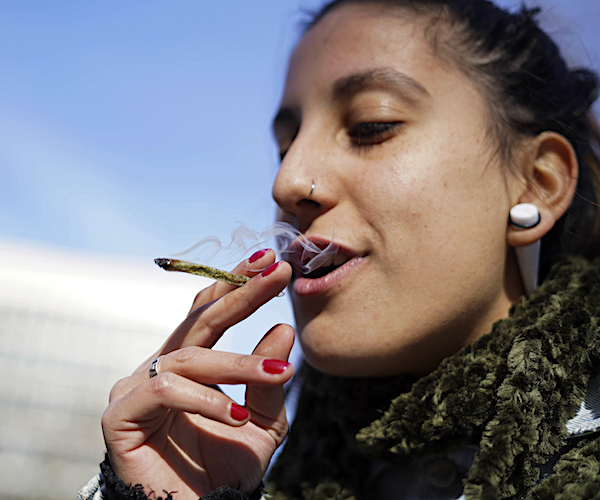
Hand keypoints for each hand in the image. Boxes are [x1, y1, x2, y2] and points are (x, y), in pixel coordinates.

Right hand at [101, 250, 294, 498]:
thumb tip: (282, 329)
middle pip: (200, 320)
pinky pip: (167, 391)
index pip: (209, 312)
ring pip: (190, 356)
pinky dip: (206, 400)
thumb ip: (266, 378)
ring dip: (237, 364)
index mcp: (188, 362)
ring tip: (276, 375)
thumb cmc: (224, 468)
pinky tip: (235, 417)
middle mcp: (159, 367)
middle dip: (240, 293)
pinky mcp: (120, 413)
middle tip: (275, 272)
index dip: (236, 284)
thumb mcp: (260, 420)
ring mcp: (136, 387)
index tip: (270, 262)